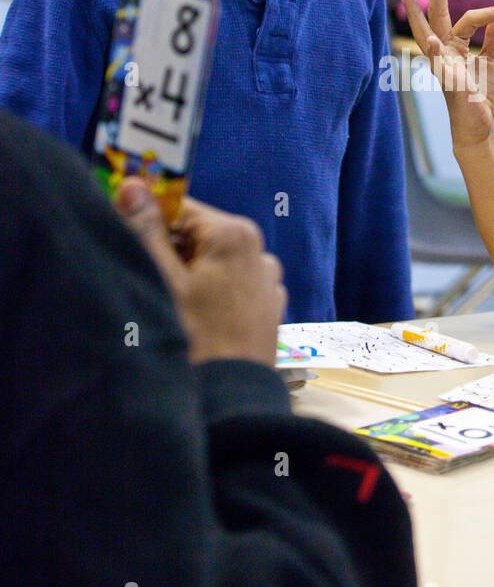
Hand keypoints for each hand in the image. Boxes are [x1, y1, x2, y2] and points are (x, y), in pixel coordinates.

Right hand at [116, 180, 285, 366]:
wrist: (231, 400)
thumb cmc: (195, 340)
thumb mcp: (162, 280)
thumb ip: (146, 230)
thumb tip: (133, 185)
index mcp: (236, 235)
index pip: (181, 209)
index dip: (151, 224)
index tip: (132, 243)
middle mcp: (260, 252)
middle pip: (199, 237)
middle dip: (171, 255)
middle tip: (153, 284)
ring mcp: (268, 281)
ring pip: (214, 264)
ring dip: (189, 278)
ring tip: (174, 309)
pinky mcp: (268, 307)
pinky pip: (232, 288)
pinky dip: (211, 296)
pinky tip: (197, 322)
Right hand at [398, 0, 493, 149]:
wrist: (479, 125)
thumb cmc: (482, 94)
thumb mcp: (493, 61)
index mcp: (454, 45)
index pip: (468, 19)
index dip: (491, 12)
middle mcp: (443, 51)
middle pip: (436, 14)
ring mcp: (442, 65)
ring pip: (425, 35)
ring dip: (414, 15)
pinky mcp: (448, 82)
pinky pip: (439, 65)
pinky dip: (434, 53)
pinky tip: (429, 41)